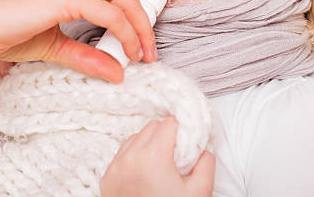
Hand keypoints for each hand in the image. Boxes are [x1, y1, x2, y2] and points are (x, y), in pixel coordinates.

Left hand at [100, 117, 214, 196]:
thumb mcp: (200, 192)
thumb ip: (206, 162)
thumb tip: (201, 147)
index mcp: (153, 157)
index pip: (169, 123)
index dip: (182, 131)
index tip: (187, 143)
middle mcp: (130, 158)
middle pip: (152, 127)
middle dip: (166, 136)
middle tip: (176, 157)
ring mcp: (115, 168)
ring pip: (135, 138)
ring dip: (149, 144)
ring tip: (160, 166)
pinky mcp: (107, 178)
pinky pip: (122, 154)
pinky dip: (134, 156)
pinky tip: (145, 173)